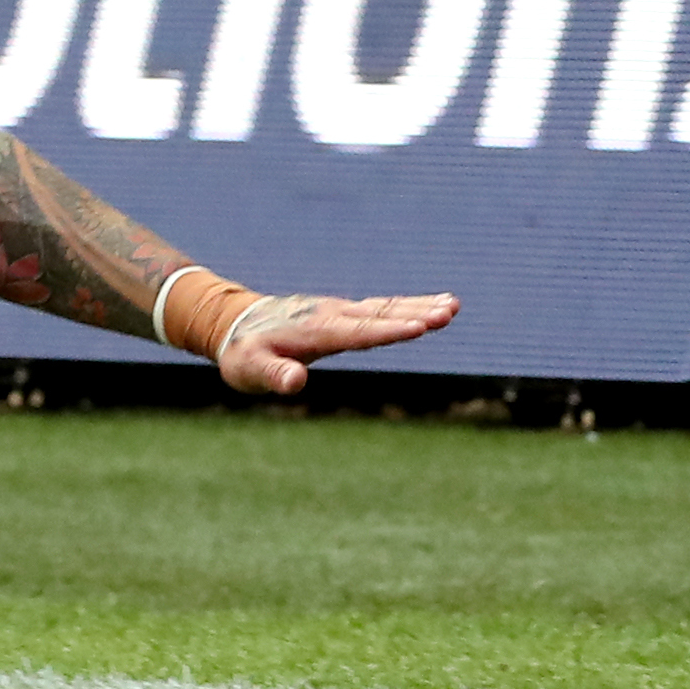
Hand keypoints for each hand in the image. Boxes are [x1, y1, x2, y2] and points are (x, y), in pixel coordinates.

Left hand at [216, 290, 461, 395]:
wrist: (236, 323)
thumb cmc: (243, 353)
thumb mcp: (250, 371)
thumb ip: (274, 376)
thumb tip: (296, 382)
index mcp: (316, 331)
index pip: (360, 332)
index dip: (390, 330)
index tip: (421, 326)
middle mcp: (333, 316)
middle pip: (381, 315)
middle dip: (416, 314)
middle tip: (449, 311)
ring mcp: (340, 312)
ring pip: (385, 308)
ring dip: (419, 306)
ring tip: (453, 305)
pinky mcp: (343, 314)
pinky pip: (381, 308)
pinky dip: (407, 306)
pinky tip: (432, 306)